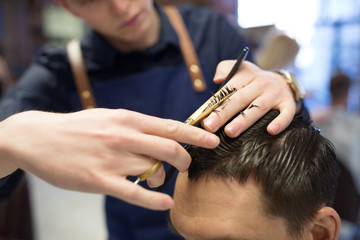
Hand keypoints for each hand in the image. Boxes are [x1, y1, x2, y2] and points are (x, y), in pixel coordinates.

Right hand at [0, 109, 218, 209]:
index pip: (170, 126)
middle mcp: (123, 136)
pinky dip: (153, 200)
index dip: (196, 135)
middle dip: (184, 160)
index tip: (214, 140)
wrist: (39, 137)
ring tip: (153, 179)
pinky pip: (134, 193)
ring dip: (160, 178)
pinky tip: (164, 202)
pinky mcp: (99, 180)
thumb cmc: (79, 128)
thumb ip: (136, 127)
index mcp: (127, 119)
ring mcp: (112, 159)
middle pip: (169, 149)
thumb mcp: (109, 117)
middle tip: (185, 166)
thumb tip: (163, 136)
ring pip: (152, 171)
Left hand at [203, 60, 296, 136]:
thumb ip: (225, 69)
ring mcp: (275, 94)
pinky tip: (270, 131)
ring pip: (259, 108)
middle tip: (210, 127)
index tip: (203, 117)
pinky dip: (280, 122)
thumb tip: (217, 79)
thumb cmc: (253, 80)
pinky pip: (286, 113)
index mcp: (245, 76)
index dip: (214, 103)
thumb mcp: (239, 69)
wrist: (282, 81)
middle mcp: (261, 84)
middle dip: (224, 113)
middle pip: (240, 99)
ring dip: (244, 120)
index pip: (228, 89)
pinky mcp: (288, 104)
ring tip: (230, 132)